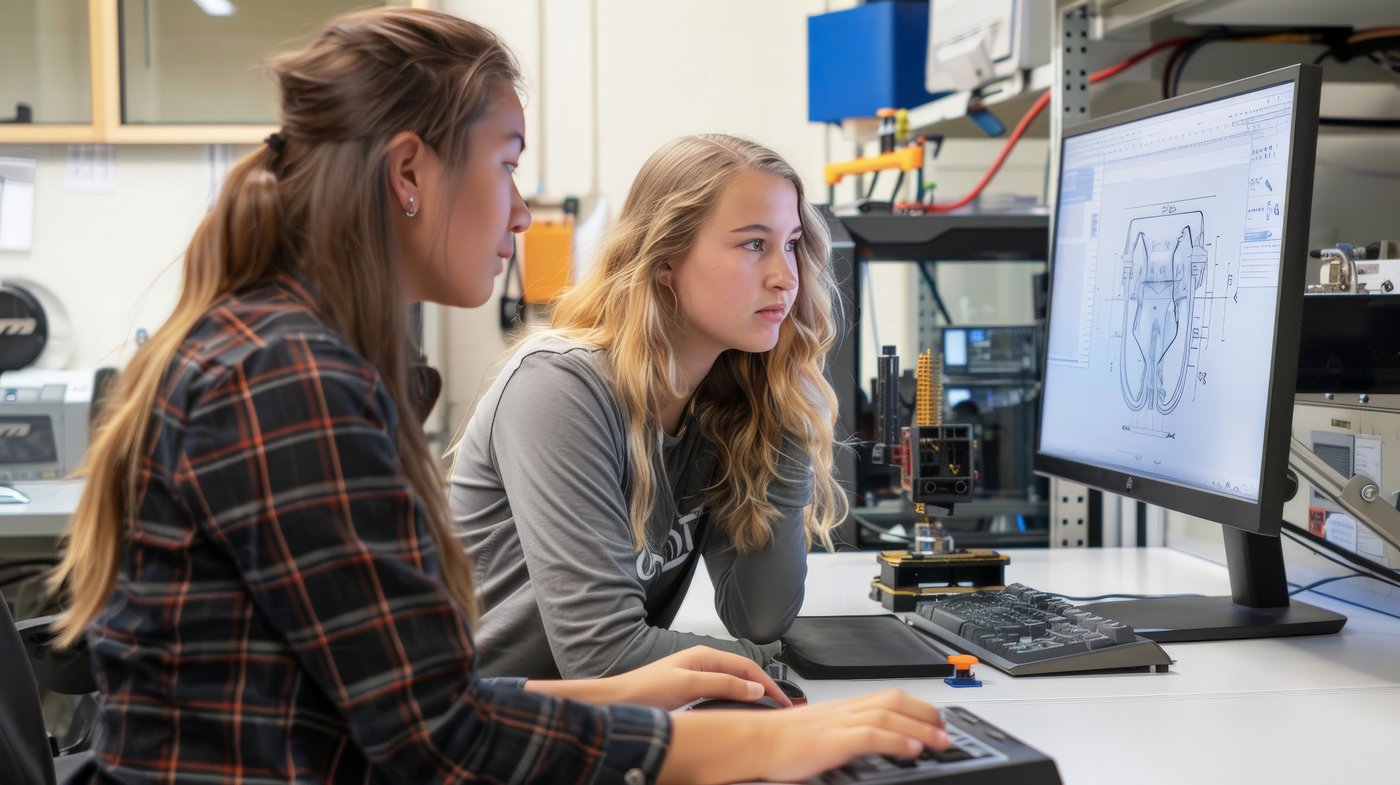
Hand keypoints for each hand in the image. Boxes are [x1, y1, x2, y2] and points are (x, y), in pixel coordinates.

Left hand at [598, 645, 790, 709]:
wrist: (618, 701)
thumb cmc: (645, 689)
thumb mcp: (688, 685)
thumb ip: (722, 685)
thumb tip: (754, 688)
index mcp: (705, 656)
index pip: (748, 668)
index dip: (769, 684)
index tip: (784, 701)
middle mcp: (704, 663)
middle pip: (744, 674)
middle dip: (766, 688)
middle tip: (784, 708)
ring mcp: (698, 677)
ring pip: (735, 684)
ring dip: (753, 696)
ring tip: (768, 711)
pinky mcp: (693, 691)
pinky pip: (723, 694)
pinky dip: (738, 702)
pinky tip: (741, 713)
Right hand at [660, 690, 948, 784]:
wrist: (752, 741)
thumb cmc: (778, 742)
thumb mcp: (818, 734)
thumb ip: (842, 735)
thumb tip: (864, 745)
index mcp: (842, 708)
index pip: (886, 698)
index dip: (916, 707)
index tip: (935, 721)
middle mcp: (845, 709)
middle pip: (894, 701)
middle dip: (926, 714)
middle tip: (947, 731)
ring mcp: (839, 723)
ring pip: (888, 714)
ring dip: (920, 728)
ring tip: (940, 741)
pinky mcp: (832, 739)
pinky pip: (870, 735)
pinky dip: (895, 739)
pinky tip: (912, 749)